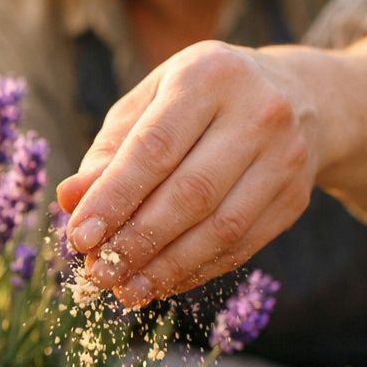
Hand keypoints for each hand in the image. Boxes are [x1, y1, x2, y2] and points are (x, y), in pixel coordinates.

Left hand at [55, 40, 327, 306]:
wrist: (298, 96)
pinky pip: (242, 245)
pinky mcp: (295, 196)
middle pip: (191, 193)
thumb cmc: (197, 100)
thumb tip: (69, 199)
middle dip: (137, 241)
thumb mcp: (148, 105)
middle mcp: (257, 112)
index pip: (155, 148)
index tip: (79, 238)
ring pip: (221, 227)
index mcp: (208, 76)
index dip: (114, 198)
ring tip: (125, 289)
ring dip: (166, 267)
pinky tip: (161, 283)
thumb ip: (108, 151)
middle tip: (98, 272)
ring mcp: (285, 156)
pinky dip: (196, 270)